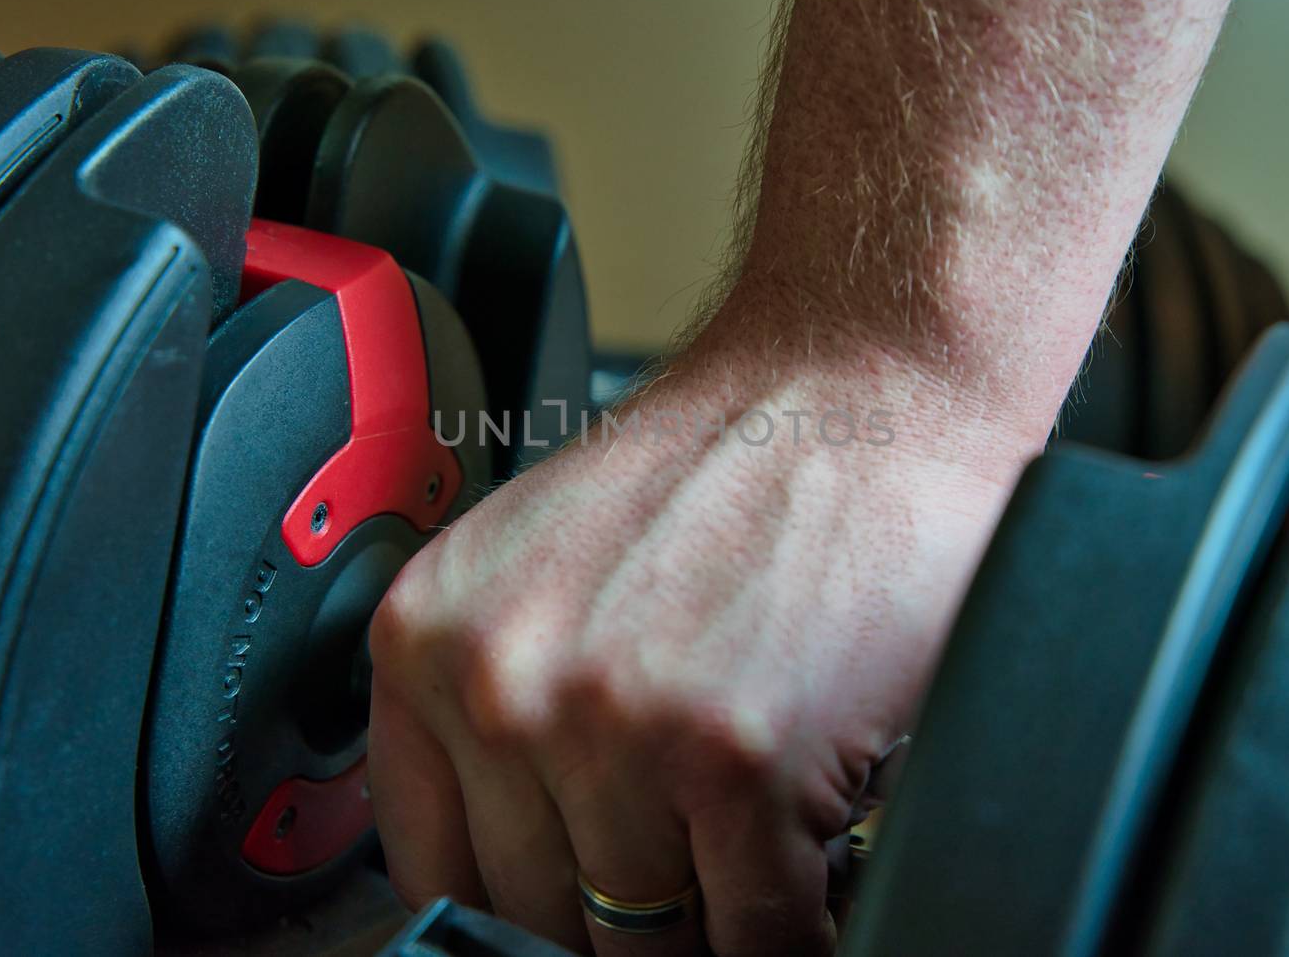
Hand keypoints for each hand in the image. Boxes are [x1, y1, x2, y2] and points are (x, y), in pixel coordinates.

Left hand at [367, 317, 1028, 955]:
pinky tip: (811, 871)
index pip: (438, 872)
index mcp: (430, 642)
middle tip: (688, 880)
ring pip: (651, 939)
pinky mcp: (740, 762)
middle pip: (548, 918)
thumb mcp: (538, 568)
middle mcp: (505, 689)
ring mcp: (619, 730)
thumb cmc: (724, 471)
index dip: (524, 908)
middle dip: (628, 917)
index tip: (577, 911)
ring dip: (715, 924)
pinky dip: (797, 927)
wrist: (857, 387)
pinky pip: (764, 933)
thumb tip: (520, 864)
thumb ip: (500, 704)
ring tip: (755, 864)